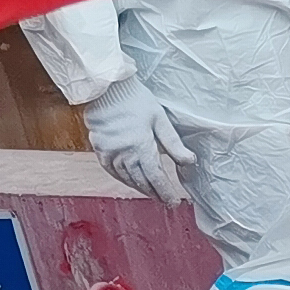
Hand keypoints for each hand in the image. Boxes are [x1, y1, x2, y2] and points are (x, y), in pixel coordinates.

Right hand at [79, 75, 192, 205]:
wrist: (106, 87)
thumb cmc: (136, 100)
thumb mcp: (160, 119)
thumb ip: (174, 143)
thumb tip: (190, 161)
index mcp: (140, 146)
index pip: (156, 177)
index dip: (165, 192)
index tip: (173, 202)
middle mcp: (123, 153)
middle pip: (142, 181)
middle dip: (155, 193)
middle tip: (166, 201)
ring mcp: (109, 152)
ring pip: (127, 178)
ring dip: (140, 188)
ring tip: (152, 193)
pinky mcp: (99, 149)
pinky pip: (112, 171)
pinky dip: (123, 179)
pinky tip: (132, 182)